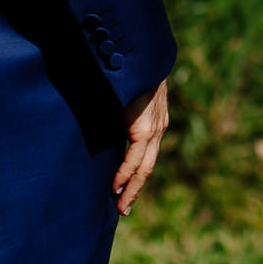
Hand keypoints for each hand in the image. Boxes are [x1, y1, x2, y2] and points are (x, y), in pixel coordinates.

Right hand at [113, 78, 167, 215]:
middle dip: (135, 190)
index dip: (137, 176)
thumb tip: (104, 122)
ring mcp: (154, 128)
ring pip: (143, 167)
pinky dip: (125, 174)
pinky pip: (135, 157)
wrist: (144, 54)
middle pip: (147, 168)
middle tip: (123, 209)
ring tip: (120, 206)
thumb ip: (121, 112)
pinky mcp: (145, 127)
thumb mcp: (127, 95)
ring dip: (130, 188)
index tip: (126, 191)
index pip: (147, 156)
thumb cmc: (131, 71)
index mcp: (155, 122)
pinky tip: (116, 187)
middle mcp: (158, 128)